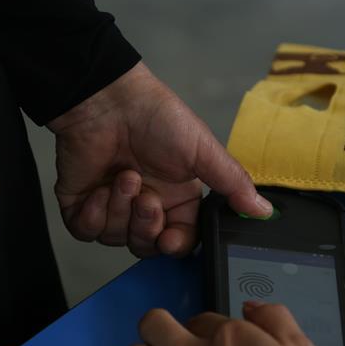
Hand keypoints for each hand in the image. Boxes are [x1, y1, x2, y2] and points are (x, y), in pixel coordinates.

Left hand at [47, 62, 270, 257]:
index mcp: (177, 199)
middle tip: (145, 198)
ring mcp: (112, 207)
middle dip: (145, 226)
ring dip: (119, 209)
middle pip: (146, 247)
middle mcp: (146, 207)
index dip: (174, 246)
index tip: (170, 240)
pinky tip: (99, 187)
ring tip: (123, 176)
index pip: (180, 241)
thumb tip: (264, 210)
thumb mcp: (204, 151)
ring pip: (115, 239)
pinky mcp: (80, 204)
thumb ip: (233, 184)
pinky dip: (91, 214)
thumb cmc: (157, 117)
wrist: (109, 98)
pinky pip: (85, 231)